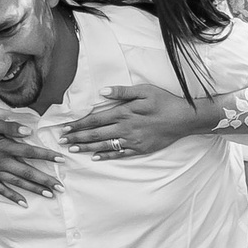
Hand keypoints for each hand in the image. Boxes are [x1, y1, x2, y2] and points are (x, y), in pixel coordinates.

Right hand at [0, 113, 57, 203]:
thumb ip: (9, 127)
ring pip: (17, 183)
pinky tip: (23, 203)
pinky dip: (12, 196)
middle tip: (61, 187)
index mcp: (3, 146)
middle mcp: (0, 162)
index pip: (30, 152)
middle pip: (27, 172)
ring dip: (34, 189)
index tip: (61, 160)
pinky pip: (0, 189)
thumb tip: (28, 131)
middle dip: (45, 180)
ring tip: (49, 195)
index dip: (47, 156)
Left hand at [64, 83, 214, 158]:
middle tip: (63, 141)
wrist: (184, 119)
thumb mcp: (144, 90)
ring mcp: (133, 140)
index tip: (66, 127)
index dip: (79, 124)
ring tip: (73, 150)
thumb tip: (103, 92)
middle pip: (96, 134)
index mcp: (124, 112)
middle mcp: (126, 128)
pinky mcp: (140, 149)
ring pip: (105, 145)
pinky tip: (95, 157)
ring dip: (87, 148)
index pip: (96, 119)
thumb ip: (122, 92)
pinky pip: (120, 154)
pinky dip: (106, 156)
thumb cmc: (164, 101)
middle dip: (78, 137)